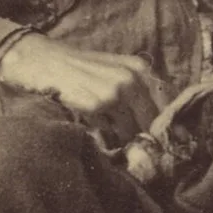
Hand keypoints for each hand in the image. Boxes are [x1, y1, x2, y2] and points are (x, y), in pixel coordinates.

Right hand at [0, 35, 162, 140]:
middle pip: (154, 122)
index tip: (166, 141)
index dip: (168, 126)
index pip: (169, 104)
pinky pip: (111, 134)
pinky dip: (108, 141)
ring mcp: (115, 91)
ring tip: (117, 144)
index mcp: (140, 69)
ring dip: (128, 143)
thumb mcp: (113, 71)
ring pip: (133, 132)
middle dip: (149, 139)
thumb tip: (157, 125)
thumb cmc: (76, 69)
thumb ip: (137, 91)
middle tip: (142, 151)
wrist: (42, 61)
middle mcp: (132, 78)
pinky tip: (98, 136)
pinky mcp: (97, 105)